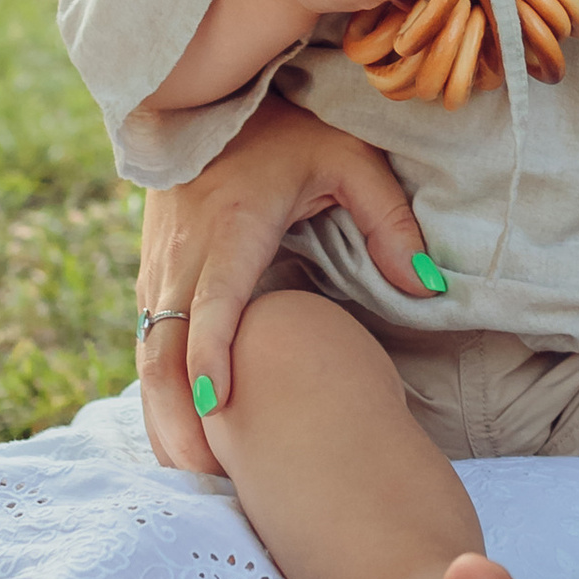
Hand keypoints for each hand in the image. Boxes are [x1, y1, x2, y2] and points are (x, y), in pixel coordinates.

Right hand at [134, 93, 434, 469]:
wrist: (203, 97)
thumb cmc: (284, 130)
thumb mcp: (346, 157)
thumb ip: (389, 219)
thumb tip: (432, 286)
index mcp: (230, 226)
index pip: (211, 301)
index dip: (210, 353)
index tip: (216, 405)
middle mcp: (183, 254)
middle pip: (164, 348)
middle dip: (179, 417)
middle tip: (211, 478)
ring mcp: (157, 269)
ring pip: (147, 357)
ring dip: (163, 418)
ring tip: (195, 480)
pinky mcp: (149, 281)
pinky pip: (145, 349)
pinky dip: (156, 399)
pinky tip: (178, 445)